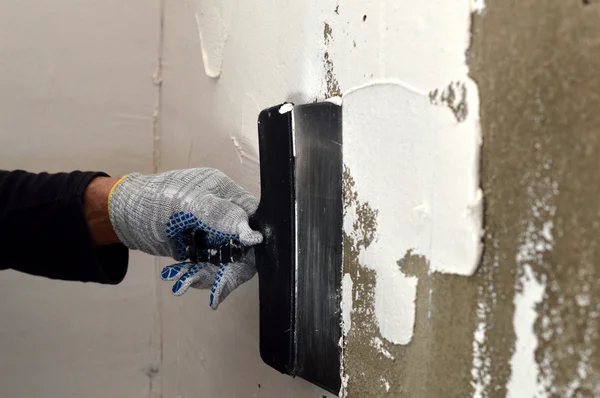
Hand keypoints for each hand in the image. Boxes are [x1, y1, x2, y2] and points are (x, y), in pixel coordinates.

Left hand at [108, 168, 261, 306]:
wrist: (119, 216)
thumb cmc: (150, 201)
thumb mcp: (187, 205)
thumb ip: (222, 216)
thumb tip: (253, 236)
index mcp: (225, 193)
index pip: (252, 219)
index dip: (251, 242)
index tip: (240, 262)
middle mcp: (222, 213)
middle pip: (242, 247)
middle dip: (228, 270)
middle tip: (216, 291)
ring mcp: (211, 232)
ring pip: (225, 262)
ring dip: (207, 277)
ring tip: (183, 283)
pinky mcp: (199, 248)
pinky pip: (207, 268)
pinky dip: (194, 276)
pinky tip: (177, 279)